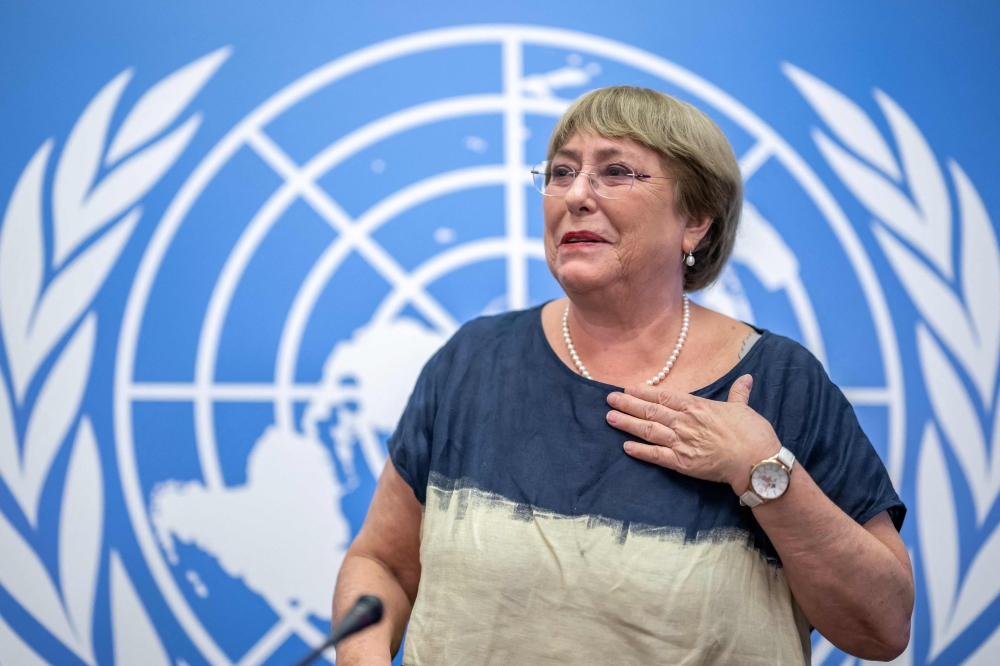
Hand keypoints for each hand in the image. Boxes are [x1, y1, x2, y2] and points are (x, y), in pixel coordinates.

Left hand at [605, 374, 780, 494]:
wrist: (756, 462)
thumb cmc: (753, 434)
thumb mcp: (744, 408)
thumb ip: (739, 393)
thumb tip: (746, 378)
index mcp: (697, 406)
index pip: (663, 396)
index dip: (643, 392)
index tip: (628, 388)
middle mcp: (685, 422)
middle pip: (650, 410)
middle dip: (627, 404)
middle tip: (609, 399)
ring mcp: (682, 442)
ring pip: (648, 430)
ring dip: (627, 423)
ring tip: (610, 418)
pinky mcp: (682, 463)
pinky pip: (656, 455)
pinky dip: (640, 451)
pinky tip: (626, 446)